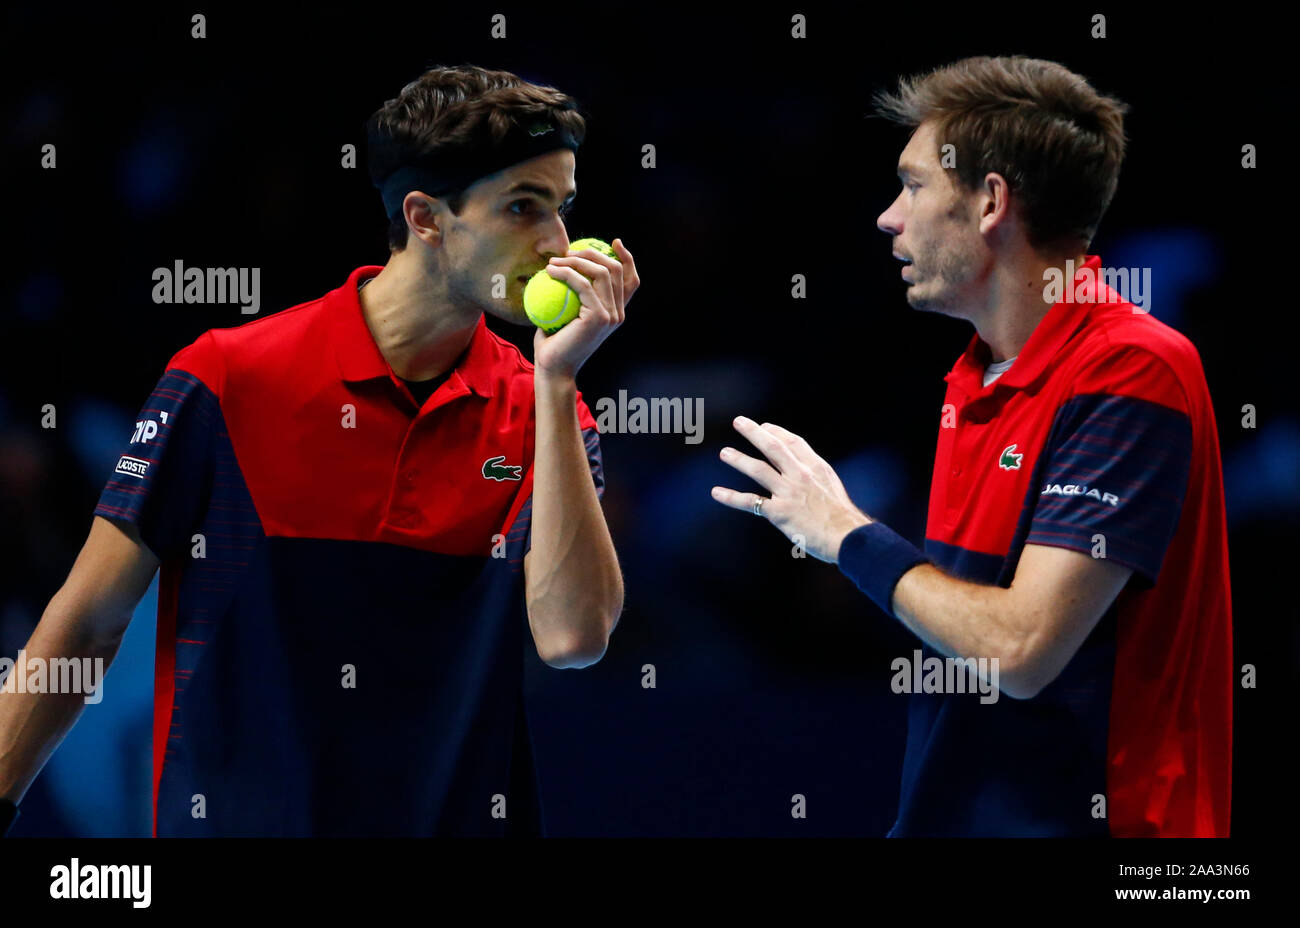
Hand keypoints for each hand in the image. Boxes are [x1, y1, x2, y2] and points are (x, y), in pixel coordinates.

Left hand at [532, 238, 639, 380]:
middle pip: (615, 269)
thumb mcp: (567, 313)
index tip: (613, 242)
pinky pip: (582, 284)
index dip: (627, 258)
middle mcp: (619, 313)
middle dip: (592, 253)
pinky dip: (566, 272)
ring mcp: (612, 315)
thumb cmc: (554, 342)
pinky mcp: (599, 317)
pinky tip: (549, 270)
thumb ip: (574, 293)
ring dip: (576, 260)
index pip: (631, 280)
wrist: (554, 368)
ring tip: (554, 261)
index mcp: (616, 311)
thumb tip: (565, 264)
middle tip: (567, 252)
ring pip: (602, 272)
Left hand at [711, 416, 871, 562]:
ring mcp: (788, 492)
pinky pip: (750, 502)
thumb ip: (815, 477)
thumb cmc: (842, 517)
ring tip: (724, 453)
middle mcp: (800, 475)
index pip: (793, 443)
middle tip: (738, 422)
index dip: (777, 432)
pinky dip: (731, 497)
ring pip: (758, 469)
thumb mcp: (831, 487)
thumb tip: (802, 472)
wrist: (847, 536)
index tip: (764, 427)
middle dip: (755, 433)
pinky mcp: (779, 512)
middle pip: (773, 448)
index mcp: (816, 468)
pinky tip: (716, 492)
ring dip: (739, 460)